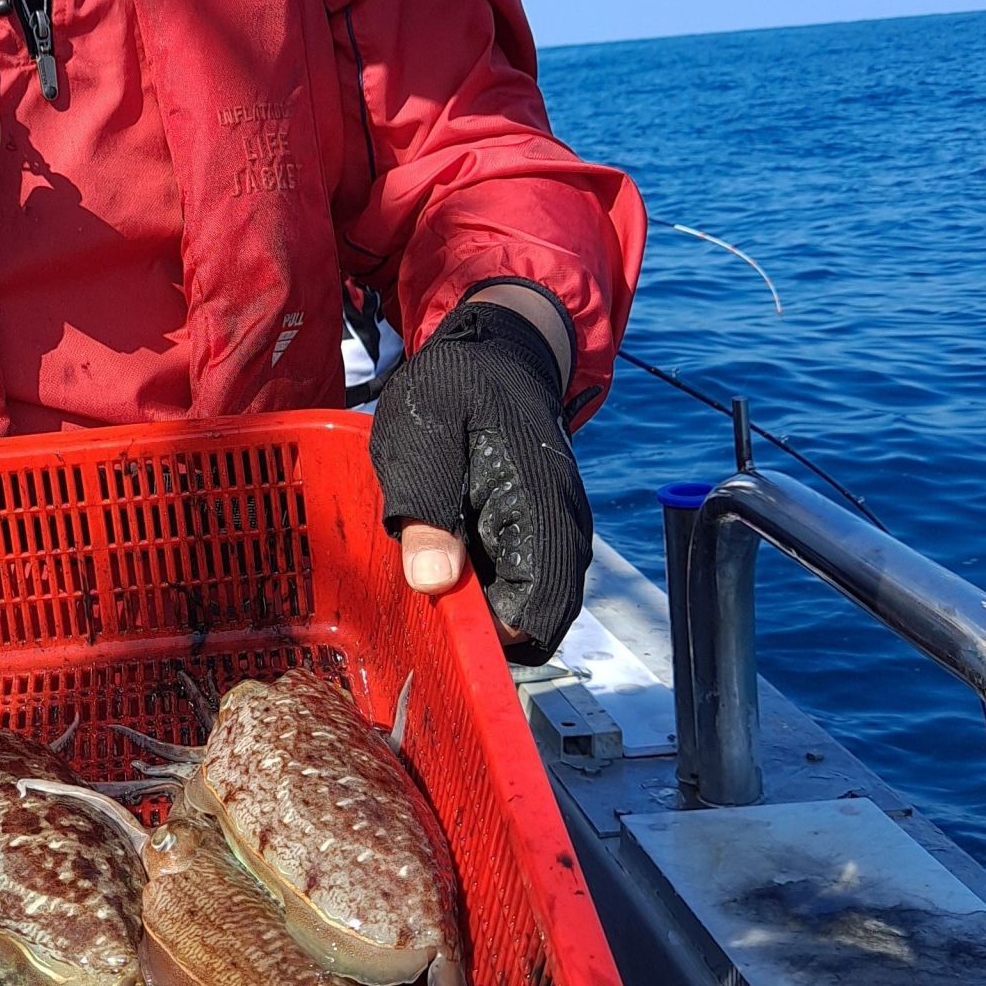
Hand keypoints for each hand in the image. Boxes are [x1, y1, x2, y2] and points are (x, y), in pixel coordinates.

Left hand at [368, 298, 592, 663]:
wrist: (498, 352)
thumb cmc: (457, 385)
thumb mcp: (424, 430)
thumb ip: (427, 499)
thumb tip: (434, 581)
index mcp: (538, 508)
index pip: (538, 610)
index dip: (490, 634)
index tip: (436, 619)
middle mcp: (561, 529)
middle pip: (536, 619)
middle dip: (481, 626)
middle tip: (425, 600)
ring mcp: (556, 532)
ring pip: (527, 603)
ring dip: (480, 605)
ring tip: (431, 572)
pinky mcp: (540, 531)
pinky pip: (519, 580)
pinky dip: (484, 586)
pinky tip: (446, 557)